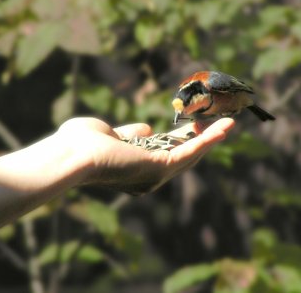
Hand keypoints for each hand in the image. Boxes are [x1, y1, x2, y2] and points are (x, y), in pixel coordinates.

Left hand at [56, 117, 234, 194]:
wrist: (71, 154)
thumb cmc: (80, 144)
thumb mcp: (111, 134)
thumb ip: (130, 134)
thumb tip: (146, 129)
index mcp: (136, 170)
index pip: (164, 153)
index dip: (180, 139)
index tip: (191, 124)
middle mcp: (148, 178)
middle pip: (181, 155)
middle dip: (200, 139)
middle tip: (215, 123)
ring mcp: (155, 175)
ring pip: (190, 155)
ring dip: (211, 139)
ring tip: (229, 124)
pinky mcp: (160, 167)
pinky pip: (189, 152)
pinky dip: (208, 140)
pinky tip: (223, 128)